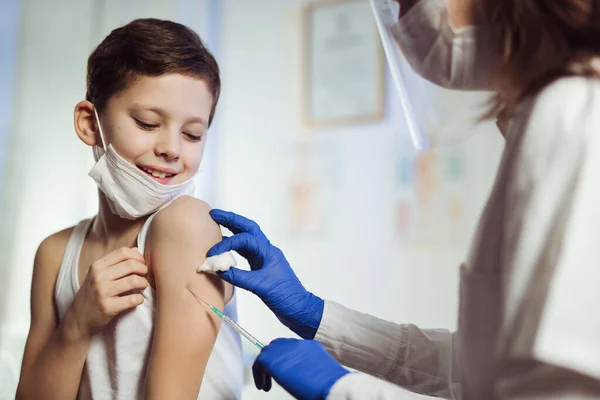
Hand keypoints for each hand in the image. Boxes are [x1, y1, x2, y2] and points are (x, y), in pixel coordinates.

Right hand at [69, 247, 148, 339]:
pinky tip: (137, 299)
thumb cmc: (92, 294)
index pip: (123, 252)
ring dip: (144, 283)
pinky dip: (140, 298)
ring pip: (134, 280)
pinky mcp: (107, 307)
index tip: (142, 263)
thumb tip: (136, 250)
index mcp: (97, 266)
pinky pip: (133, 299)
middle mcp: (98, 277)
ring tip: (143, 286)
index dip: (138, 256)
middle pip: (131, 265)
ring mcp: (102, 292)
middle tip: (144, 276)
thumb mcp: (98, 275)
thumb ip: (116, 262)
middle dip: (144, 269)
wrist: (77, 319)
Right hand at [207, 209, 323, 338]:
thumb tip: (218, 269)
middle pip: (248, 228)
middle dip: (231, 219)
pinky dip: (234, 248)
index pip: (245, 239)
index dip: (226, 243)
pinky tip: (224, 251)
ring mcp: (264, 258)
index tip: (212, 254)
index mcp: (269, 252)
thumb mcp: (261, 287)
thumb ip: (239, 277)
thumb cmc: (286, 297)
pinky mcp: (261, 268)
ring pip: (247, 238)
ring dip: (232, 230)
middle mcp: (267, 251)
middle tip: (213, 214)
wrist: (299, 309)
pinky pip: (245, 252)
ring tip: (216, 225)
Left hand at [252, 338, 348, 399]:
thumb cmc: (330, 383)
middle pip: (277, 346)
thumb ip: (309, 368)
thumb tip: (302, 375)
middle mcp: (296, 344)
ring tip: (265, 384)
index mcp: (310, 346)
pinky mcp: (272, 359)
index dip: (284, 359)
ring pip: (267, 352)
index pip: (291, 348)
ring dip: (265, 368)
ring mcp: (284, 349)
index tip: (284, 371)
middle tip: (271, 376)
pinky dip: (259, 375)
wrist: (331, 385)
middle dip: (273, 360)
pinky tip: (263, 386)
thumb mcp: (320, 372)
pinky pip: (259, 363)